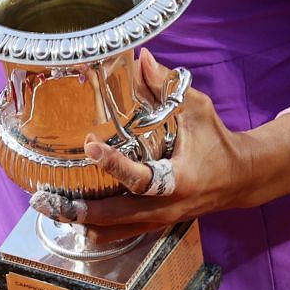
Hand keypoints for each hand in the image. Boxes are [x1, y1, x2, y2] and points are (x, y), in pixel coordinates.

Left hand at [29, 50, 289, 235]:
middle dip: (82, 209)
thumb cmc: (217, 141)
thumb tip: (141, 56)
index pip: (140, 177)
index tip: (91, 146)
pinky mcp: (156, 224)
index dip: (113, 164)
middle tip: (48, 199)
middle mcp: (167, 206)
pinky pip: (123, 233)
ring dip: (83, 221)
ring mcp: (161, 219)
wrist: (241, 179)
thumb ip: (166, 85)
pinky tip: (71, 220)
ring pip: (117, 230)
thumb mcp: (197, 109)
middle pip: (118, 216)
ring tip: (49, 209)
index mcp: (179, 179)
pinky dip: (98, 228)